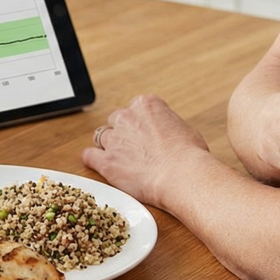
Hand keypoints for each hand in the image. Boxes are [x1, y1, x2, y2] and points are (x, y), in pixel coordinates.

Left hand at [82, 94, 212, 208]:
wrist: (183, 175)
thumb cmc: (190, 155)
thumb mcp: (184, 128)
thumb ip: (167, 125)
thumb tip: (167, 134)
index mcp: (146, 105)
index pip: (134, 108)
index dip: (138, 122)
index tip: (143, 132)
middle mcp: (127, 117)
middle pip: (116, 120)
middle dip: (122, 133)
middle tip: (133, 148)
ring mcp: (114, 139)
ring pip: (101, 137)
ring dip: (109, 146)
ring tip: (121, 160)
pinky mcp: (106, 161)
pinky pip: (89, 156)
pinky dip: (93, 159)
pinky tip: (99, 163)